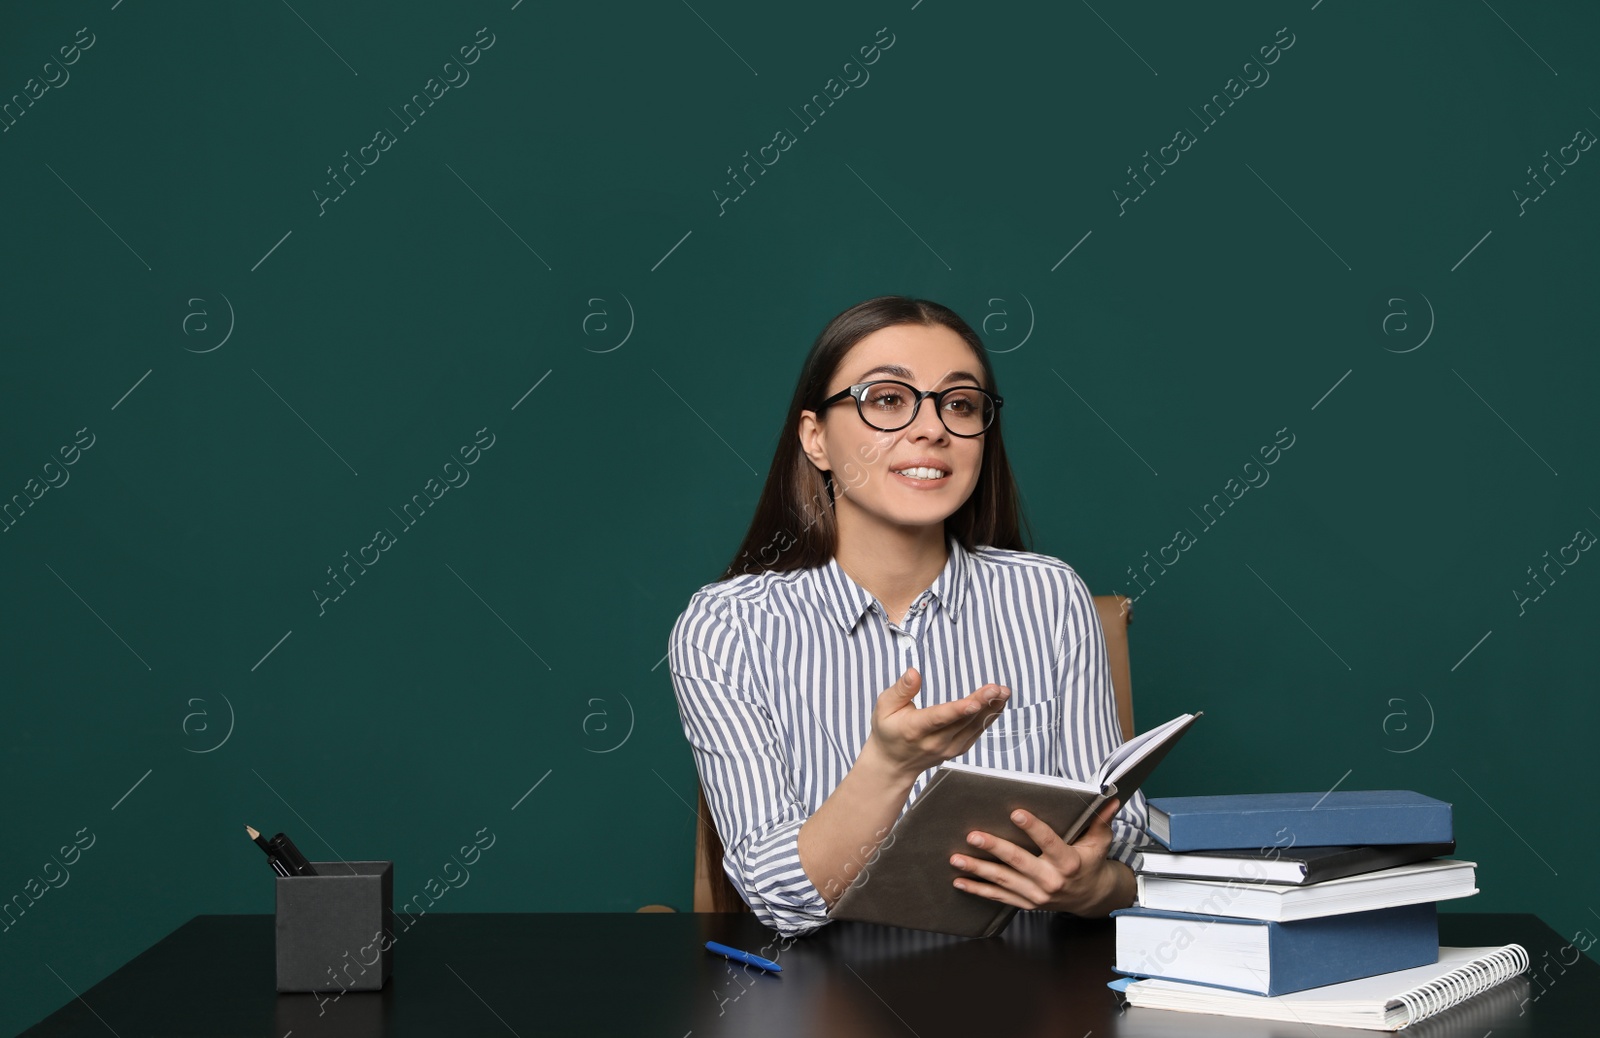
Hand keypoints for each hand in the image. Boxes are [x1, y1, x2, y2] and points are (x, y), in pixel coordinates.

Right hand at [863, 667, 1009, 777]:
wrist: (893, 764)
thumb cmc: (888, 730)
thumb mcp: (884, 706)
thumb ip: (901, 690)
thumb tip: (914, 672)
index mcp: (914, 729)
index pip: (939, 719)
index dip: (958, 710)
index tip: (975, 702)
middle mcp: (934, 742)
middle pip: (962, 722)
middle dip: (982, 704)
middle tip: (998, 688)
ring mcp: (948, 748)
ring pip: (973, 727)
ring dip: (990, 709)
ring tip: (1003, 692)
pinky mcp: (957, 750)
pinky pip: (976, 733)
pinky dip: (989, 718)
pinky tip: (998, 704)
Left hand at [948, 797, 1130, 915]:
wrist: (1091, 898)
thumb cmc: (1092, 863)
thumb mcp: (1100, 841)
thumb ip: (1100, 820)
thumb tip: (1109, 796)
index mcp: (1068, 862)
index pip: (1049, 842)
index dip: (1033, 828)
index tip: (1016, 812)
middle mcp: (1051, 881)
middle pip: (1018, 862)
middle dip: (994, 847)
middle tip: (973, 835)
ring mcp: (1036, 895)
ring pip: (1003, 880)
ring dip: (977, 869)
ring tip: (956, 858)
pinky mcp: (1026, 903)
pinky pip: (998, 896)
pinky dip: (978, 890)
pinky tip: (960, 881)